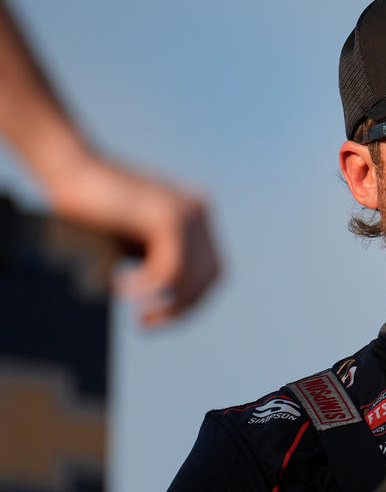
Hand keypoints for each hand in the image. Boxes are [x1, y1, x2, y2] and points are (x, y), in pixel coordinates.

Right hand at [50, 153, 220, 326]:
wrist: (69, 167)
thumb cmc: (91, 206)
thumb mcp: (134, 240)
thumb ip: (155, 261)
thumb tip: (166, 308)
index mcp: (196, 218)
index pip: (211, 272)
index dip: (191, 302)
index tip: (162, 319)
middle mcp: (199, 213)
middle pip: (209, 278)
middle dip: (182, 309)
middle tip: (147, 324)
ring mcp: (188, 212)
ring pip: (192, 277)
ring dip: (168, 305)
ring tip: (140, 315)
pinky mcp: (168, 216)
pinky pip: (171, 269)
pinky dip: (147, 287)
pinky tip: (121, 287)